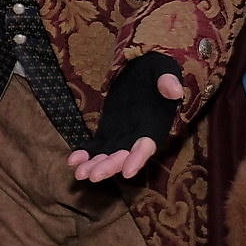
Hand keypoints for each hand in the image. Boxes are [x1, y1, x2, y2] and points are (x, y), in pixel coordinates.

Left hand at [67, 69, 184, 182]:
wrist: (143, 69)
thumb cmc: (157, 70)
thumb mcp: (164, 70)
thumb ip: (167, 80)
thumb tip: (173, 89)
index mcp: (154, 125)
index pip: (146, 146)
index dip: (138, 159)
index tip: (127, 172)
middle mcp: (138, 136)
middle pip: (123, 156)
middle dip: (109, 166)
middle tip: (93, 175)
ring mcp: (121, 135)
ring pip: (108, 156)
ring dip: (95, 166)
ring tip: (79, 173)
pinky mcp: (108, 131)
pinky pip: (97, 147)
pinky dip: (85, 154)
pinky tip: (72, 160)